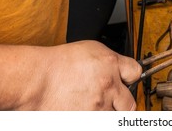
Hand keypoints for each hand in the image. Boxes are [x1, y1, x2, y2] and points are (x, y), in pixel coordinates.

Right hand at [25, 41, 141, 109]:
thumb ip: (110, 60)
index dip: (130, 78)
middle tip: (112, 101)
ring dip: (107, 113)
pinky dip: (95, 117)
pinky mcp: (89, 120)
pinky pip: (101, 122)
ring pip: (115, 117)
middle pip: (130, 103)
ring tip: (93, 106)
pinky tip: (84, 110)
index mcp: (110, 64)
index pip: (136, 73)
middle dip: (123, 103)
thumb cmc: (57, 64)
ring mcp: (98, 106)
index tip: (126, 81)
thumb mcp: (90, 50)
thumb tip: (120, 68)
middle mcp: (108, 86)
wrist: (35, 80)